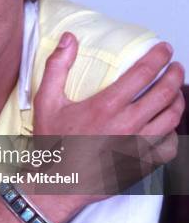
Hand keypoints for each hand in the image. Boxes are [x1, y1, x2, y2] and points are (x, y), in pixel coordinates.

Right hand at [31, 32, 184, 211]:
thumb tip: (69, 39)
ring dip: (178, 100)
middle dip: (175, 74)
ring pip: (172, 118)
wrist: (58, 183)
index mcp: (107, 106)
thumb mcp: (46, 101)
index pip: (144, 73)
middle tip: (175, 67)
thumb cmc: (52, 143)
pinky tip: (167, 126)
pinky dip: (173, 134)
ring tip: (175, 92)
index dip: (159, 56)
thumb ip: (57, 67)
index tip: (165, 49)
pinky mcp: (141, 164)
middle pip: (165, 93)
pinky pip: (169, 147)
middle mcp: (127, 125)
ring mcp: (137, 146)